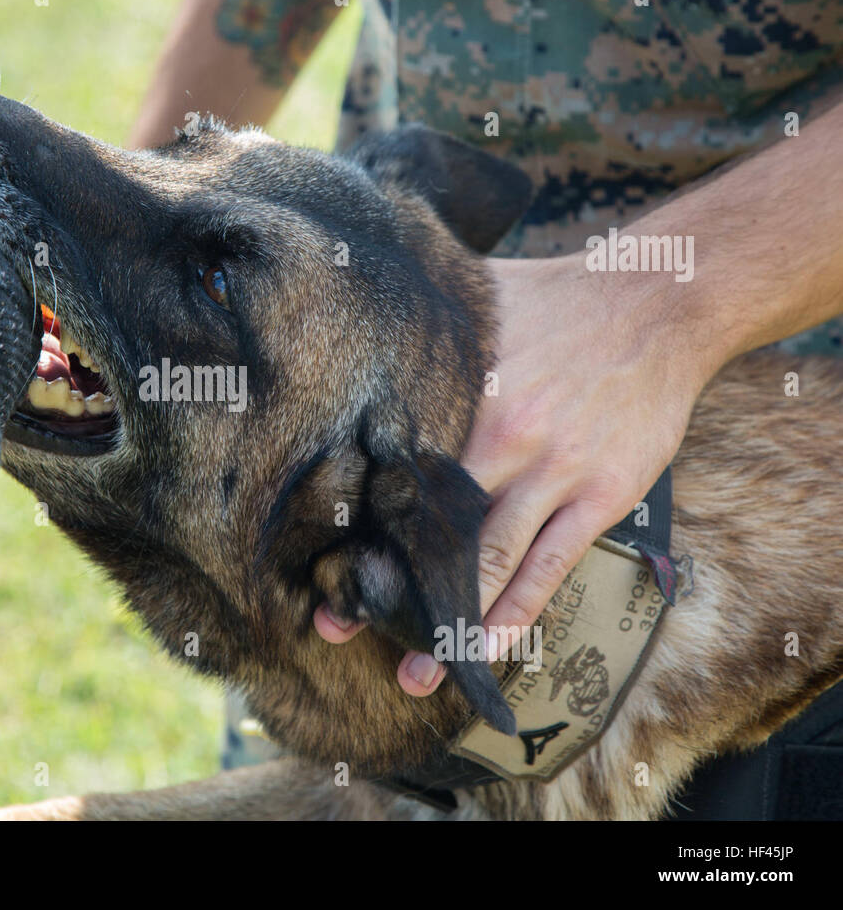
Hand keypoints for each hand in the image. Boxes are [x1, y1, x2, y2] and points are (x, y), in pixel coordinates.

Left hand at [315, 253, 711, 694]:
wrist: (660, 302)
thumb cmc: (555, 301)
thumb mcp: (476, 302)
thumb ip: (420, 334)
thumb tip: (349, 320)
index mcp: (462, 392)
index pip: (394, 469)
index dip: (353, 517)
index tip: (314, 558)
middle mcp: (502, 437)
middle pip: (430, 525)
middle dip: (386, 581)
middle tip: (338, 627)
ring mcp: (555, 470)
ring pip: (491, 560)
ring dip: (451, 623)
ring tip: (415, 673)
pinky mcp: (602, 493)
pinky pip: (551, 567)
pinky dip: (517, 614)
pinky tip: (487, 651)